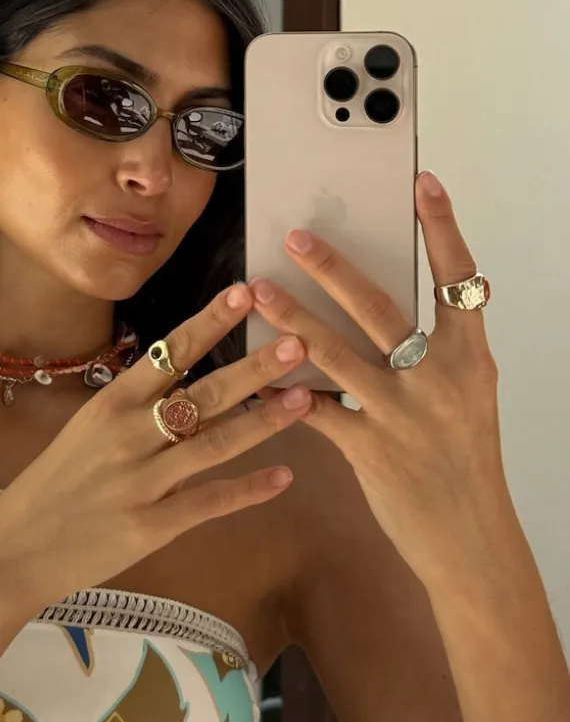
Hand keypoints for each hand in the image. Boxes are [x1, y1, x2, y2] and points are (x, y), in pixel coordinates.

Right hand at [0, 284, 313, 608]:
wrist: (18, 546)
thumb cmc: (57, 480)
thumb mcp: (88, 428)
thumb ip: (136, 405)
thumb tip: (182, 370)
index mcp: (112, 402)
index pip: (168, 351)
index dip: (209, 322)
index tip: (244, 292)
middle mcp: (129, 434)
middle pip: (202, 393)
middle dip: (254, 367)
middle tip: (300, 340)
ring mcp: (143, 481)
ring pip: (215, 444)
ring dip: (265, 420)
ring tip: (307, 398)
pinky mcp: (152, 526)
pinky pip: (210, 502)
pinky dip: (249, 490)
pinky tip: (286, 477)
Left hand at [250, 171, 505, 586]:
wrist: (472, 540)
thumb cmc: (465, 460)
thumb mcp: (466, 394)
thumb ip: (439, 347)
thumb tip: (405, 298)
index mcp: (468, 358)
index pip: (458, 280)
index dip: (442, 228)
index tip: (424, 182)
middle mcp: (438, 379)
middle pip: (379, 308)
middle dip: (333, 268)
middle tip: (296, 235)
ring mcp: (402, 414)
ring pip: (335, 354)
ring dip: (291, 318)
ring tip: (257, 288)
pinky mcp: (369, 449)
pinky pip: (315, 409)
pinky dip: (281, 391)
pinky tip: (250, 374)